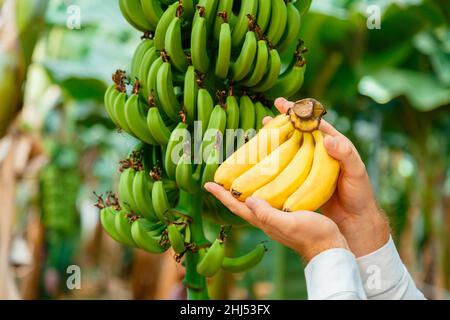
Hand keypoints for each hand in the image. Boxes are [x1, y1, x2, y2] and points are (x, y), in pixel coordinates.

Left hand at [204, 183, 348, 261]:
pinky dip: (262, 190)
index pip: (236, 206)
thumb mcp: (289, 223)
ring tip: (239, 176)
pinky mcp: (286, 214)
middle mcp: (265, 219)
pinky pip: (268, 199)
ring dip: (243, 190)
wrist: (329, 246)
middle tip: (220, 176)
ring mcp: (275, 217)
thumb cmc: (311, 235)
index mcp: (262, 221)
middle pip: (241, 204)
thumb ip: (269, 214)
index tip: (207, 184)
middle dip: (228, 191)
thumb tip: (249, 200)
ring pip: (253, 201)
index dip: (221, 195)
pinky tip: (267, 183)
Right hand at [274, 98, 389, 256]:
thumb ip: (345, 154)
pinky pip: (288, 165)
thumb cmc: (359, 193)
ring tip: (260, 133)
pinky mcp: (303, 178)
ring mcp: (310, 165)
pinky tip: (264, 158)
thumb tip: (327, 139)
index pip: (314, 122)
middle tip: (265, 119)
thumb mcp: (356, 171)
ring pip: (291, 147)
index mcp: (333, 143)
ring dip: (276, 140)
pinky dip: (277, 159)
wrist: (354, 219)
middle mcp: (320, 151)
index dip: (299, 111)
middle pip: (298, 132)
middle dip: (282, 123)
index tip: (283, 104)